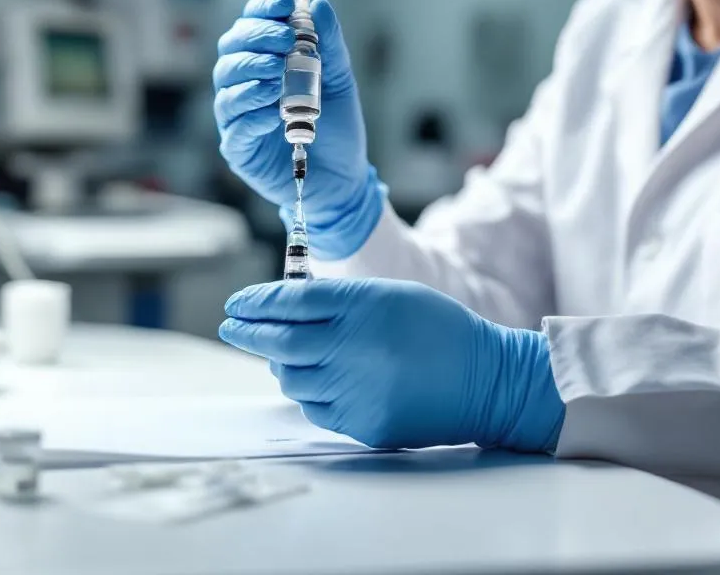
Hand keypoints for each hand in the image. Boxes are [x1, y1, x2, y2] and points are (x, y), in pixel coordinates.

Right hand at [214, 0, 382, 259]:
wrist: (343, 179)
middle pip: (232, 49)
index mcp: (266, 60)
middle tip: (286, 41)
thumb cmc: (337, 128)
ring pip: (227, 85)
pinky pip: (234, 125)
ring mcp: (239, 116)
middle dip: (257, 39)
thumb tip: (318, 6)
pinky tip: (272, 114)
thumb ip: (329, 45)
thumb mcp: (339, 80)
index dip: (262, 9)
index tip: (284, 5)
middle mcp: (246, 84)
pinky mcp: (239, 148)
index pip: (251, 23)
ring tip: (278, 75)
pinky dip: (252, 114)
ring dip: (252, 72)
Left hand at [220, 278, 564, 451]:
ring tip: (283, 355)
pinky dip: (309, 393)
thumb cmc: (439, 330)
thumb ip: (339, 302)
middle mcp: (354, 348)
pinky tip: (318, 381)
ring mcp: (357, 390)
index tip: (237, 304)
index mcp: (363, 308)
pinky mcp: (363, 423)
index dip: (257, 302)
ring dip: (281, 365)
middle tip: (232, 327)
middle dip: (248, 332)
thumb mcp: (392, 296)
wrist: (486, 381)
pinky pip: (316, 408)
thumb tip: (284, 310)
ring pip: (292, 379)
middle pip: (280, 341)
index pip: (291, 302)